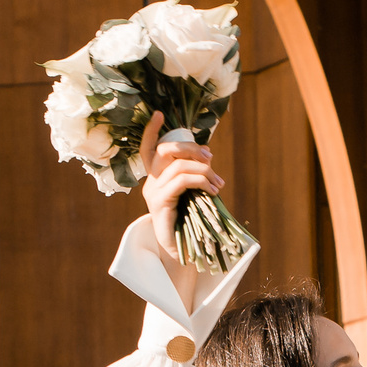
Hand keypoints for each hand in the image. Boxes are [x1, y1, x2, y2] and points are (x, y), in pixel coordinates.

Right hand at [138, 111, 222, 280]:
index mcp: (157, 178)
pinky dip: (200, 181)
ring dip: (204, 171)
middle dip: (191, 148)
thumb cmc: (190, 222)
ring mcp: (153, 192)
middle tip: (210, 158)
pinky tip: (212, 190)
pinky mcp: (160, 203)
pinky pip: (181, 181)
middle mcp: (151, 182)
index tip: (158, 114)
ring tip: (218, 184)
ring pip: (178, 166)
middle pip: (166, 151)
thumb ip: (194, 174)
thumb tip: (208, 157)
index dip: (150, 131)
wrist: (181, 252)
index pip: (148, 149)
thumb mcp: (192, 193)